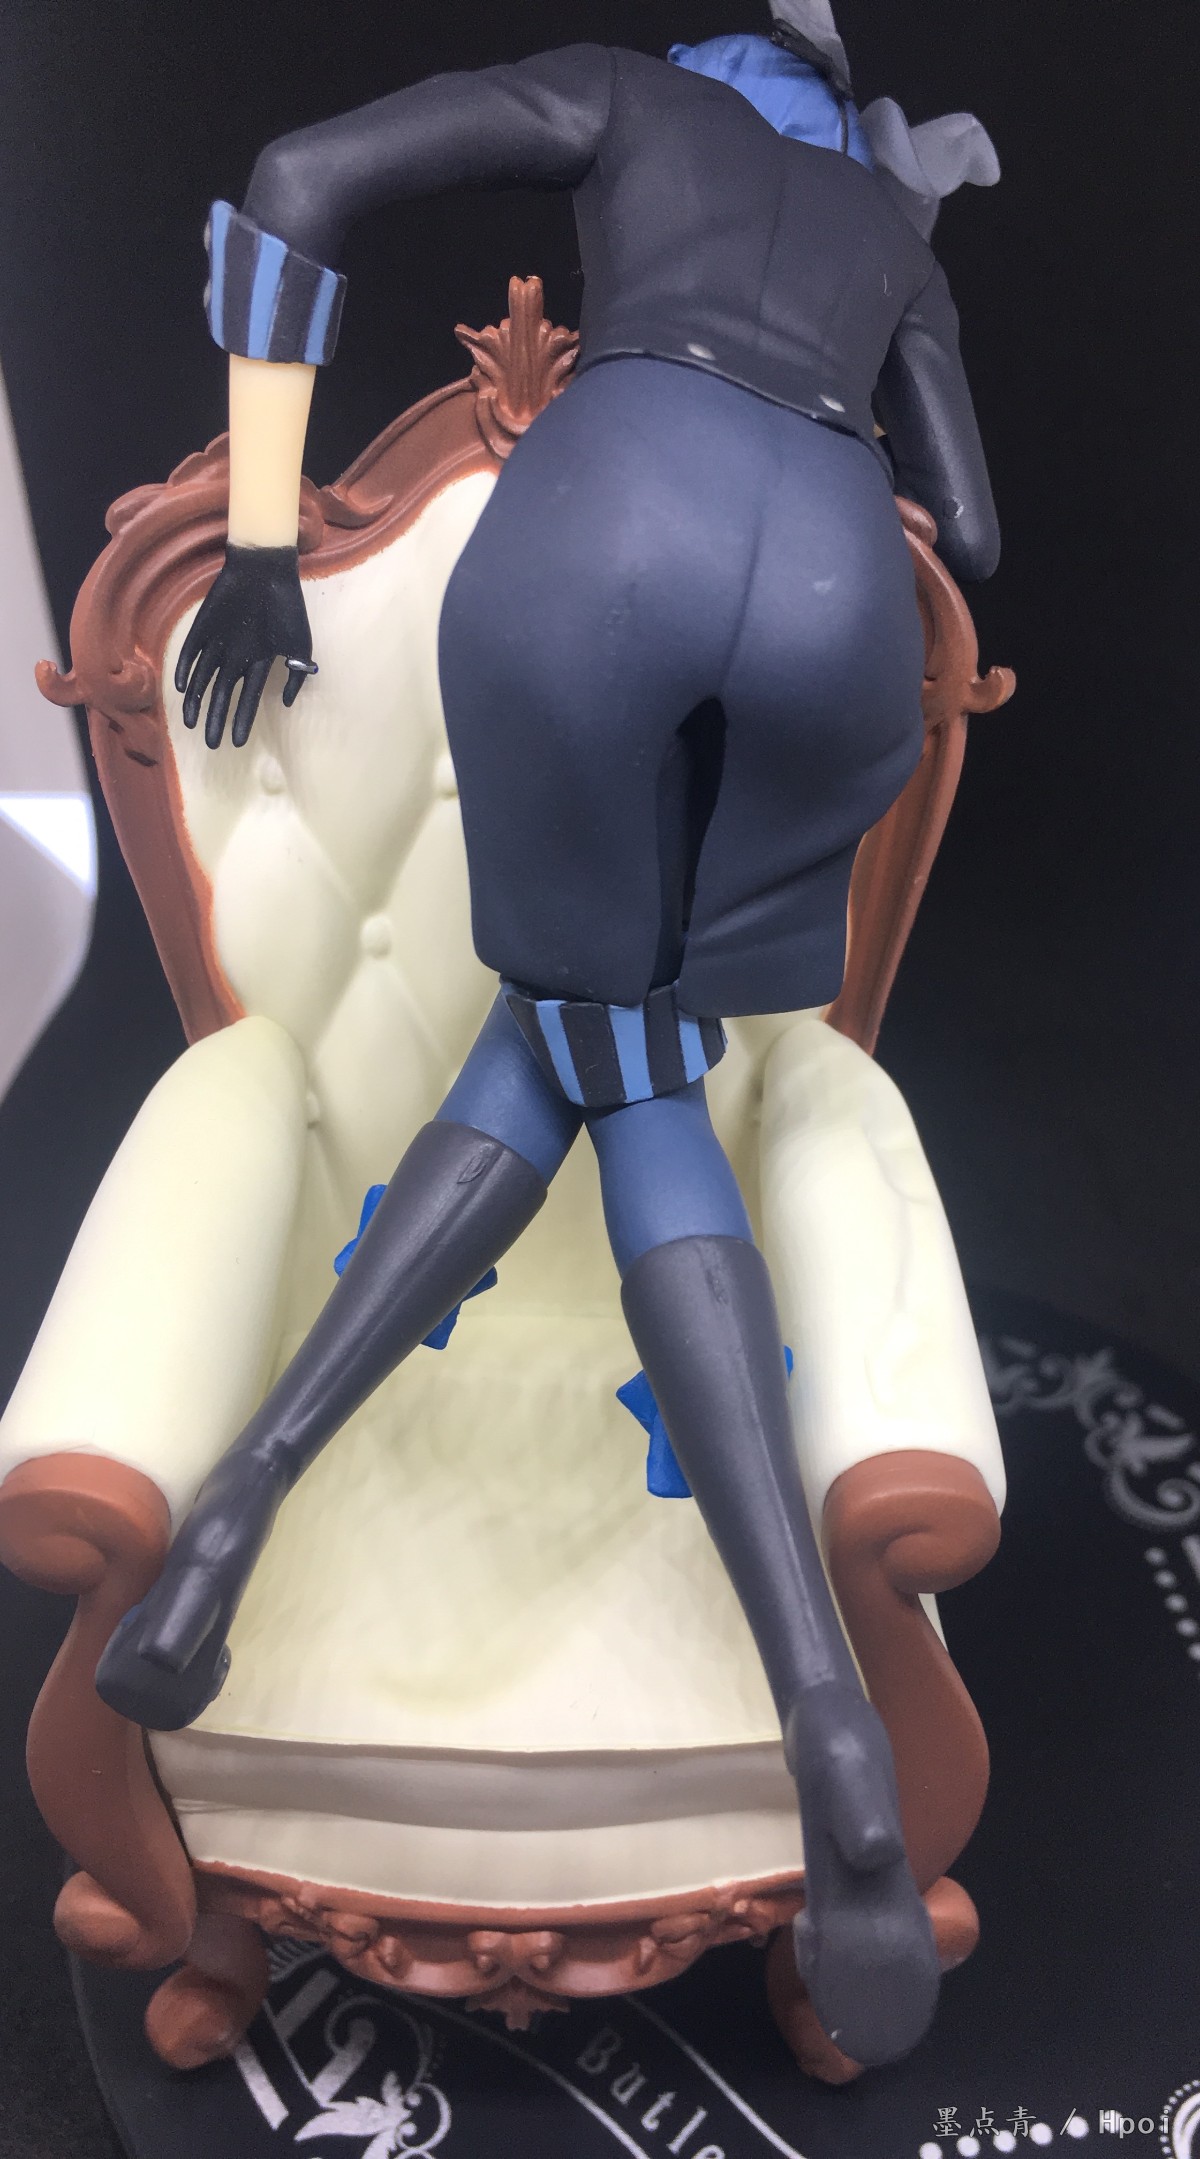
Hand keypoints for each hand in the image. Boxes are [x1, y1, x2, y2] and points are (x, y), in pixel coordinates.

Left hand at [175, 543, 315, 748]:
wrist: (265, 569)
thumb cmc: (287, 606)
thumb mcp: (301, 645)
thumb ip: (296, 676)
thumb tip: (287, 703)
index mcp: (259, 662)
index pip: (248, 699)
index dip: (242, 721)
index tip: (237, 743)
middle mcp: (236, 656)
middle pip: (222, 695)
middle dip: (216, 719)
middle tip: (210, 744)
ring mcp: (217, 642)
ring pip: (202, 678)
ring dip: (196, 700)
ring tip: (190, 723)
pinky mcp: (201, 627)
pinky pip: (190, 653)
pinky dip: (186, 669)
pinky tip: (183, 688)